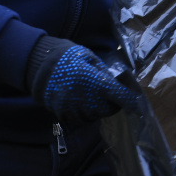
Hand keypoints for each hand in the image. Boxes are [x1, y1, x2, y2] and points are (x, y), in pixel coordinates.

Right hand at [25, 36, 139, 124]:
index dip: (130, 101)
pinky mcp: (62, 113)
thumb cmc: (67, 56)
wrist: (38, 64)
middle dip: (111, 103)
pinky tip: (80, 102)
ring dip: (98, 109)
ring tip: (91, 96)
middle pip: (107, 109)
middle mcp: (83, 96)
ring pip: (94, 116)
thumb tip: (118, 84)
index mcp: (91, 79)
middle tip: (108, 94)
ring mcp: (71, 107)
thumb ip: (103, 72)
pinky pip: (80, 120)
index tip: (137, 105)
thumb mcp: (88, 57)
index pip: (117, 94)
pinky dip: (85, 113)